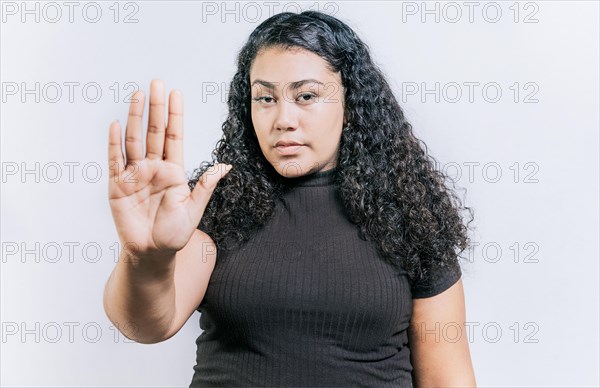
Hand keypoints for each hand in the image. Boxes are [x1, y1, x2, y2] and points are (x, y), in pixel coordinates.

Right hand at [107, 79, 230, 258]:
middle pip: (154, 132)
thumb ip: (205, 185)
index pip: (174, 137)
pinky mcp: (118, 186)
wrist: (152, 253)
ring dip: (134, 117)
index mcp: (173, 171)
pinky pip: (115, 160)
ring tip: (137, 95)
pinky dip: (114, 143)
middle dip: (156, 108)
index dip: (175, 116)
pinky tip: (116, 125)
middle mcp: (154, 168)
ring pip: (134, 140)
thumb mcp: (194, 209)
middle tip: (156, 83)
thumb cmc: (174, 234)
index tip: (176, 93)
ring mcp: (135, 175)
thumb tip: (225, 165)